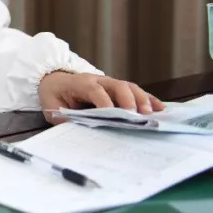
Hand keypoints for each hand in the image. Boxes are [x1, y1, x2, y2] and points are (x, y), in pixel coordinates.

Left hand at [38, 71, 164, 123]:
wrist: (53, 80)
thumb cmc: (54, 95)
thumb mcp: (52, 108)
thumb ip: (64, 118)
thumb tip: (78, 132)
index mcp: (80, 84)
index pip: (95, 92)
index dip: (105, 103)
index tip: (112, 115)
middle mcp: (98, 81)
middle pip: (118, 86)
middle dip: (129, 100)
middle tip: (137, 115)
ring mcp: (110, 83)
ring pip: (130, 87)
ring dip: (142, 99)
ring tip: (152, 114)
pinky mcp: (117, 89)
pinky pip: (135, 92)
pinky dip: (148, 99)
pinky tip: (160, 109)